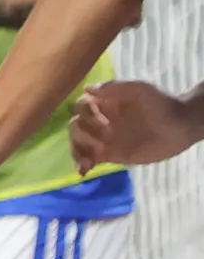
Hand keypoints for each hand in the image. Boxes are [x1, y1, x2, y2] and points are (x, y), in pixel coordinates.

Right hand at [71, 79, 203, 171]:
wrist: (182, 127)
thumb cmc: (161, 104)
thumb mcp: (140, 90)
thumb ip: (114, 88)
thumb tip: (87, 89)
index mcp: (103, 103)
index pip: (80, 106)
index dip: (85, 113)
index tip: (101, 120)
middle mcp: (99, 120)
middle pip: (75, 126)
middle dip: (81, 134)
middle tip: (103, 139)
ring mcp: (103, 139)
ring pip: (78, 143)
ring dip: (77, 151)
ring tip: (85, 161)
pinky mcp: (110, 155)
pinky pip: (89, 159)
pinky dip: (82, 164)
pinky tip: (83, 171)